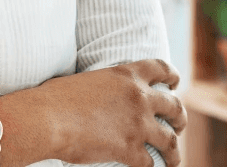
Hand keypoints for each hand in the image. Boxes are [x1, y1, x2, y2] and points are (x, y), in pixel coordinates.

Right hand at [0, 58, 186, 166]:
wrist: (46, 119)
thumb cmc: (55, 98)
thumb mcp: (87, 80)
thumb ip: (105, 87)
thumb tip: (105, 99)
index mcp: (126, 75)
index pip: (160, 69)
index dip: (172, 76)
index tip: (175, 84)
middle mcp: (138, 97)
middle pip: (174, 106)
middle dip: (180, 118)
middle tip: (178, 125)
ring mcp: (137, 124)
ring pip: (170, 139)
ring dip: (174, 151)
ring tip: (174, 158)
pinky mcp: (130, 149)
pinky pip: (150, 162)